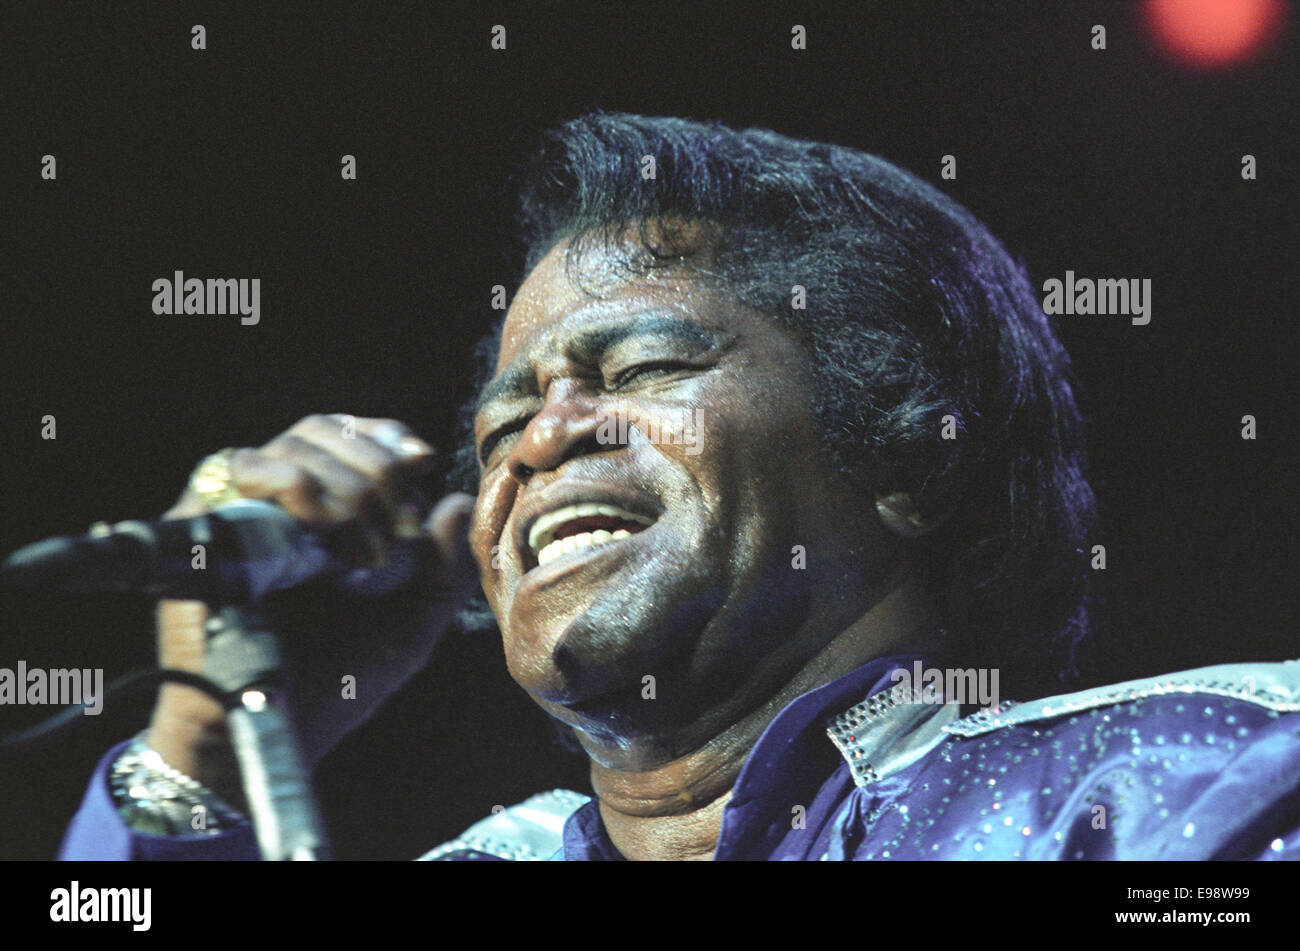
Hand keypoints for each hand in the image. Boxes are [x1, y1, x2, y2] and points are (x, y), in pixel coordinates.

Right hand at [145, 415, 477, 808]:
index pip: (347, 436)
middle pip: (322, 432)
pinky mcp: (200, 526)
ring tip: (365, 550)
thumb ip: (445, 569)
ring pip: (291, 447)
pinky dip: (297, 486)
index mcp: (324, 511)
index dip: (385, 436)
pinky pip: (244, 471)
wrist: (277, 728)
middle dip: (377, 468)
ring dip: (346, 484)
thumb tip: (455, 503)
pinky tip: (325, 530)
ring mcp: (237, 510)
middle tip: (400, 526)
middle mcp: (276, 503)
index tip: (422, 460)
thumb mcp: (413, 623)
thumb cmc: (340, 680)